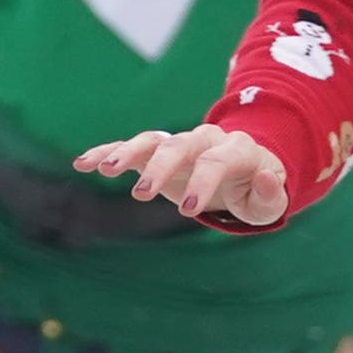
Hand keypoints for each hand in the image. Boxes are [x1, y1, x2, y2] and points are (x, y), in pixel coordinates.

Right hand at [77, 124, 288, 230]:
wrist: (241, 172)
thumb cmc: (256, 191)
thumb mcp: (269, 202)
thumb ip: (270, 193)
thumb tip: (265, 177)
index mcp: (236, 150)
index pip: (216, 161)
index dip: (203, 183)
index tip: (188, 212)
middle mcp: (204, 140)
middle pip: (178, 146)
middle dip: (159, 168)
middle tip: (141, 195)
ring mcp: (178, 144)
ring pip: (151, 140)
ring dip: (125, 152)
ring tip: (102, 170)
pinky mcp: (157, 153)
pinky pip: (130, 148)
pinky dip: (107, 152)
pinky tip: (82, 163)